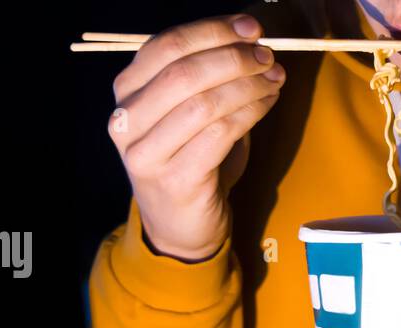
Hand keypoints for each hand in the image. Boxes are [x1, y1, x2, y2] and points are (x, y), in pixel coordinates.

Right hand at [108, 15, 285, 261]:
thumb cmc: (191, 160)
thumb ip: (206, 75)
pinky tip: (268, 103)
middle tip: (268, 57)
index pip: (165, 46)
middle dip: (233, 58)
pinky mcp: (176, 180)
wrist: (180, 227)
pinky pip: (220, 134)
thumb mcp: (187, 111)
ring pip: (204, 103)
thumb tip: (249, 36)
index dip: (212, 31)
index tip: (251, 28)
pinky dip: (250, 112)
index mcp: (126, 92)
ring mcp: (146, 154)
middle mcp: (126, 121)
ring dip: (248, 86)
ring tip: (275, 80)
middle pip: (183, 73)